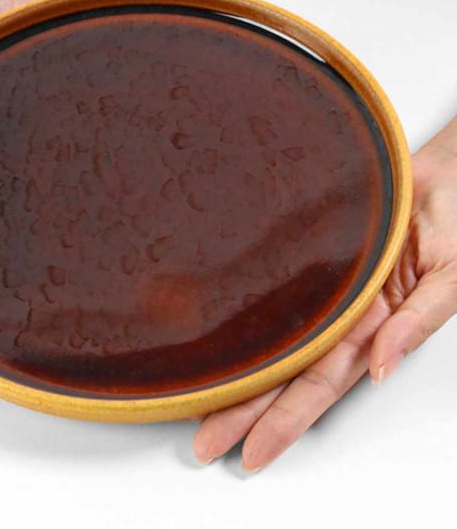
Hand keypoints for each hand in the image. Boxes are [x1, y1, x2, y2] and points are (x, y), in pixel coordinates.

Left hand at [194, 133, 456, 470]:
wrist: (442, 178)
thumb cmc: (453, 224)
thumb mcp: (450, 278)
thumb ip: (417, 323)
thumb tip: (381, 369)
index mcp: (372, 330)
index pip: (317, 387)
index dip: (284, 422)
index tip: (252, 453)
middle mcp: (339, 319)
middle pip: (283, 374)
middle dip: (245, 413)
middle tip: (205, 444)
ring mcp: (322, 293)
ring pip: (273, 341)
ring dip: (239, 374)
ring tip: (199, 407)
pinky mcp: (311, 260)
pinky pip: (275, 290)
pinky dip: (247, 317)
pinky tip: (220, 340)